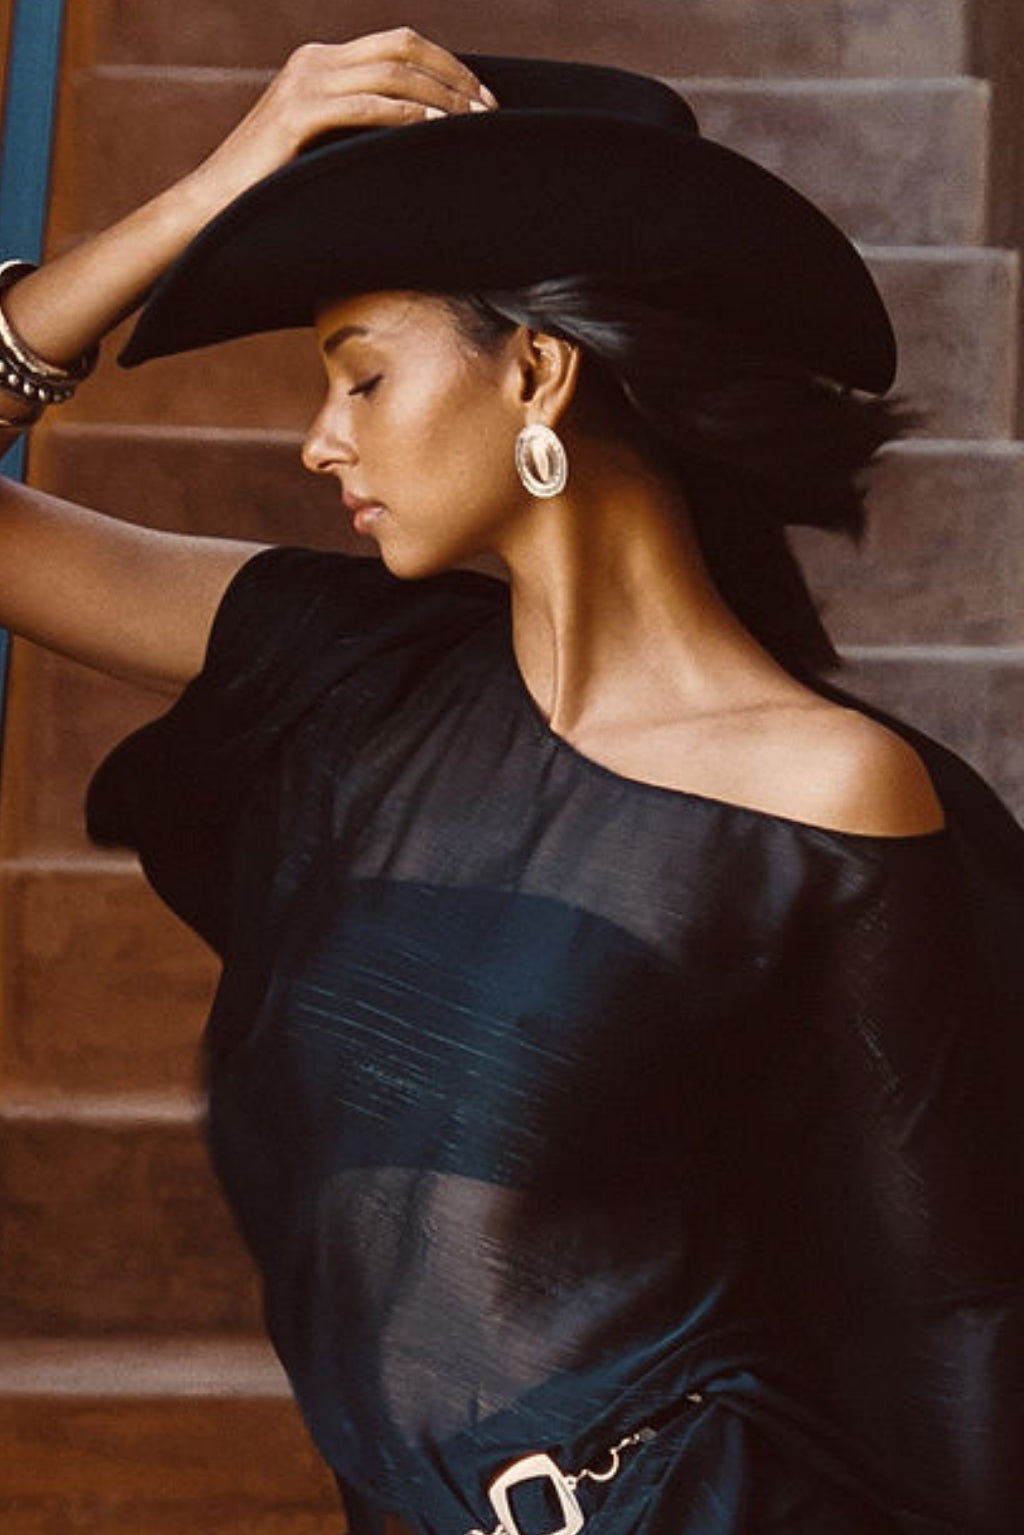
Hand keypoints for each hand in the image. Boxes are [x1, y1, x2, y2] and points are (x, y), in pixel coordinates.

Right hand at [189, 29, 497, 208]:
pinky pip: (366, 106)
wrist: (214, 207)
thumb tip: (418, 142)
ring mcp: (304, 83)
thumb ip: (359, 129)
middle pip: (402, 48)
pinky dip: (407, 116)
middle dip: (453, 76)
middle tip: (490, 110)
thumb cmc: (274, 189)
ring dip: (440, 96)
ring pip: (391, 73)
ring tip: (474, 123)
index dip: (446, 66)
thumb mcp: (324, 147)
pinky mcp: (297, 115)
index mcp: (321, 62)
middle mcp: (314, 61)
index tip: (481, 99)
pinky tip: (437, 130)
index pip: (399, 45)